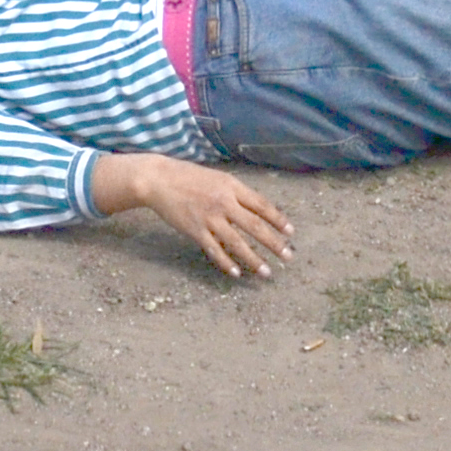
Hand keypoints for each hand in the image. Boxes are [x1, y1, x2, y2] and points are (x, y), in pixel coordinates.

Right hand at [98, 154, 292, 278]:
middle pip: (254, 226)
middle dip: (273, 243)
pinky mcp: (195, 230)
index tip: (290, 232)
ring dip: (253, 259)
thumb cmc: (190, 177)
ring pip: (237, 242)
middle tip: (288, 256)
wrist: (159, 180)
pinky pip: (214, 250)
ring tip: (266, 272)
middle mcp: (224, 202)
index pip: (261, 205)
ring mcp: (209, 218)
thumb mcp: (218, 178)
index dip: (278, 219)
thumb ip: (236, 193)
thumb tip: (257, 209)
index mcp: (232, 187)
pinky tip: (237, 273)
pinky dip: (226, 263)